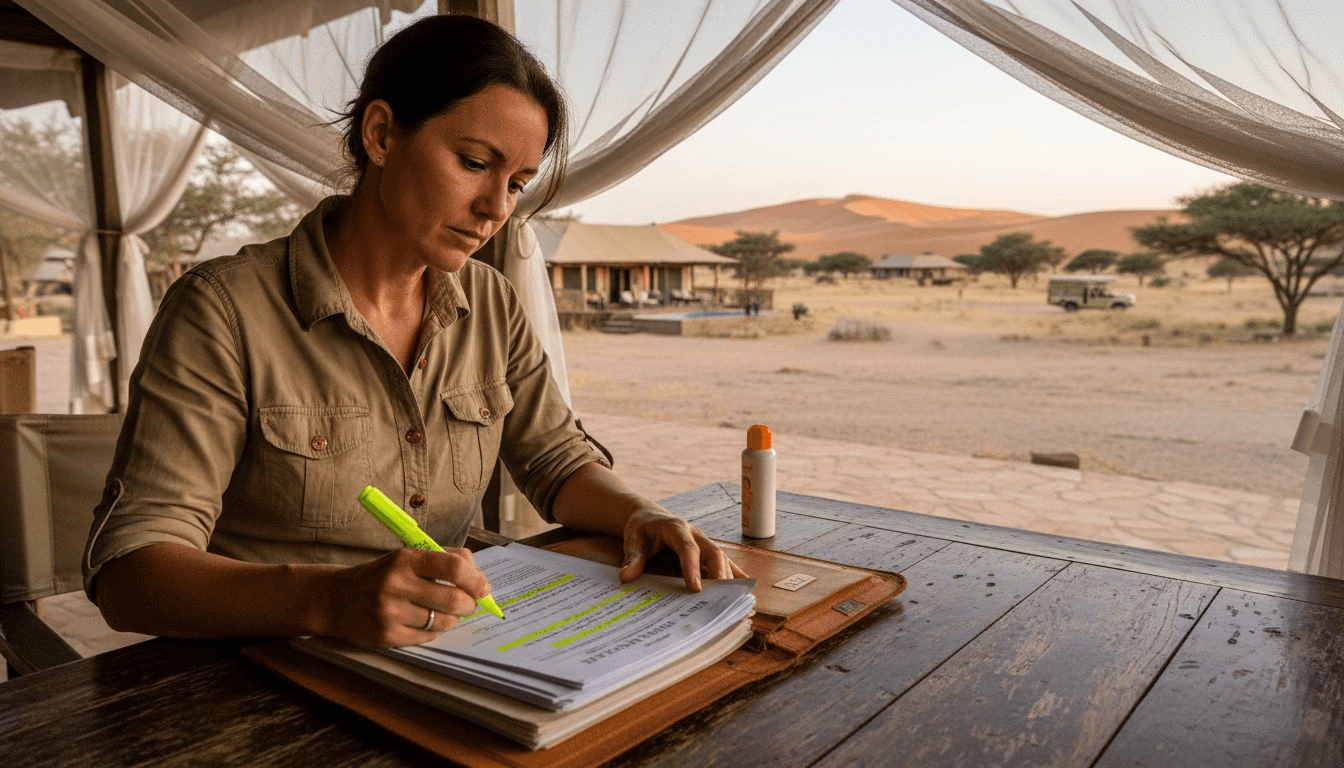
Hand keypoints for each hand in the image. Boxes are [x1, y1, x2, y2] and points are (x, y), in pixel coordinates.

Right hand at [320, 547, 491, 646]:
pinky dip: (432, 631)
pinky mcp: (386, 635)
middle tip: (469, 604)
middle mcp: (397, 584)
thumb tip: (479, 577)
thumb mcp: (407, 557)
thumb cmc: (381, 576)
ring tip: (443, 613)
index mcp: (406, 559)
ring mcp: (390, 612)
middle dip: (469, 605)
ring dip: (451, 619)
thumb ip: (444, 560)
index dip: (476, 580)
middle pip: (453, 600)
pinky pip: (427, 637)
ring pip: (442, 621)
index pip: (454, 567)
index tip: (484, 588)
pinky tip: (422, 622)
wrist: (335, 598)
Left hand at [618, 505, 746, 590]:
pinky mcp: (706, 551)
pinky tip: (744, 588)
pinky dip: (733, 574)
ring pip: (722, 558)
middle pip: (713, 552)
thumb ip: (632, 557)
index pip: (688, 548)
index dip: (693, 567)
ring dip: (728, 577)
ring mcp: (703, 542)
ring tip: (732, 599)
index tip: (695, 588)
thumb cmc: (641, 530)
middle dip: (718, 573)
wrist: (649, 517)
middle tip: (720, 597)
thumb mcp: (632, 540)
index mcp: (676, 528)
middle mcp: (695, 534)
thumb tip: (626, 577)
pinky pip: (723, 562)